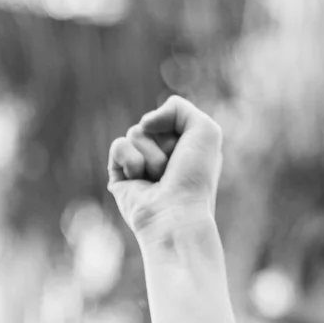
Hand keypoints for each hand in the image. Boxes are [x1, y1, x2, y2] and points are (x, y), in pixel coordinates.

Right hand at [106, 94, 222, 244]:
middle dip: (164, 142)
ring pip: (135, 133)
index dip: (179, 130)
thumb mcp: (204, 131)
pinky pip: (118, 145)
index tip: (190, 157)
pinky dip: (131, 160)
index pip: (170, 116)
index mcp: (185, 150)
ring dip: (151, 155)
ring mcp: (140, 167)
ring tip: (159, 180)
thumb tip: (145, 123)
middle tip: (173, 171)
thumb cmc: (195, 179)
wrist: (176, 216)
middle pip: (151, 123)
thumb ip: (179, 107)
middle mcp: (162, 158)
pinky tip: (140, 181)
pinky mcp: (120, 177)